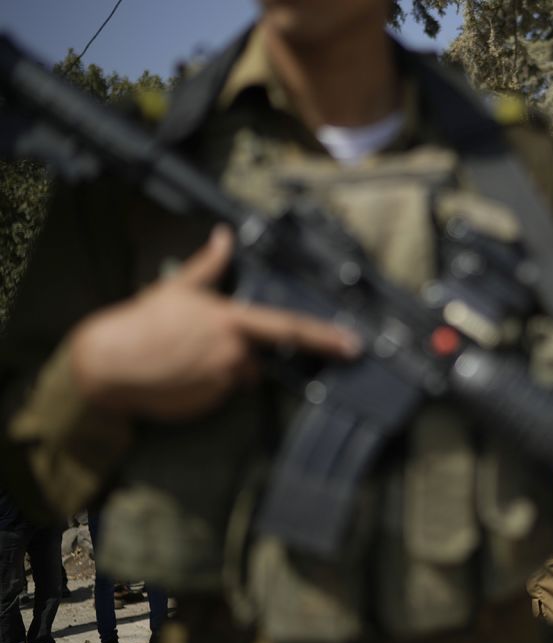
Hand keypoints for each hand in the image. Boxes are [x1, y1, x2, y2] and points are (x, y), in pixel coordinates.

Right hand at [68, 226, 361, 420]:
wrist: (107, 364)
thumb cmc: (142, 322)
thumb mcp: (178, 287)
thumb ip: (210, 264)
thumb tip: (225, 236)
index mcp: (232, 322)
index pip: (290, 329)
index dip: (326, 338)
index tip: (354, 346)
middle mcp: (234, 353)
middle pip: (256, 358)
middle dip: (237, 353)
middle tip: (197, 345)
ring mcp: (223, 382)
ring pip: (237, 377)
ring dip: (220, 369)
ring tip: (182, 358)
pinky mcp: (211, 405)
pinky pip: (220, 395)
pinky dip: (206, 386)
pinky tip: (179, 375)